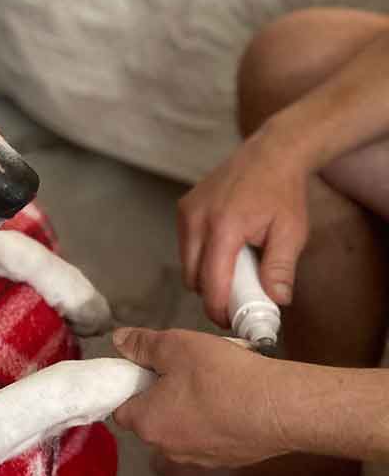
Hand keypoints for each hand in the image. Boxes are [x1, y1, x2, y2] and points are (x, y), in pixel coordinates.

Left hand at [111, 327, 291, 466]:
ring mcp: (199, 459)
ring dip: (188, 406)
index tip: (149, 367)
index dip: (131, 384)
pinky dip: (214, 419)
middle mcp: (168, 449)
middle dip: (160, 393)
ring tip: (212, 380)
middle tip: (183, 368)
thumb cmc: (222, 376)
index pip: (121, 408)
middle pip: (151, 418)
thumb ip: (141, 344)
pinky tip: (232, 398)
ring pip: (181, 427)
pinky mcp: (227, 460)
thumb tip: (118, 342)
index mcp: (147, 423)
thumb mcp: (174, 345)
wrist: (280, 407)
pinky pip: (209, 436)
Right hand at [178, 125, 309, 324]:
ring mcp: (187, 212)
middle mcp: (198, 218)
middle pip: (193, 278)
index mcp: (224, 226)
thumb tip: (276, 301)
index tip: (232, 321)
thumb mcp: (291, 232)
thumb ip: (281, 269)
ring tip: (234, 273)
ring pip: (186, 263)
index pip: (211, 282)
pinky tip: (225, 252)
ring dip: (205, 276)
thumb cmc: (282, 192)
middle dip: (212, 295)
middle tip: (237, 301)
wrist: (270, 155)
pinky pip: (186, 246)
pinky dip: (201, 257)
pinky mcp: (184, 208)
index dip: (218, 309)